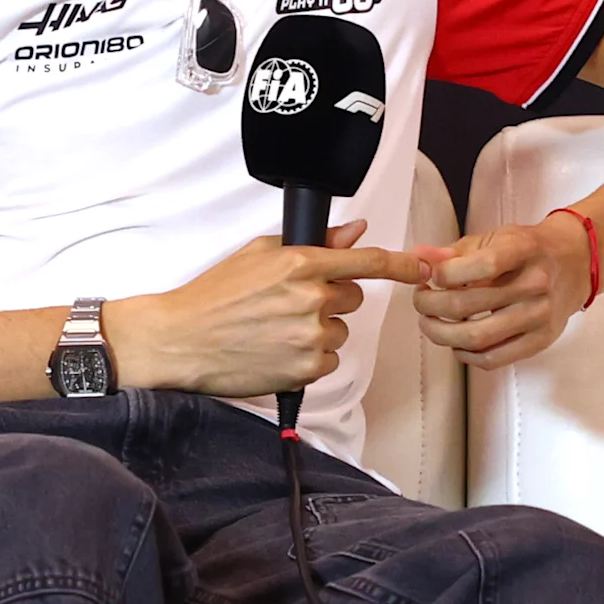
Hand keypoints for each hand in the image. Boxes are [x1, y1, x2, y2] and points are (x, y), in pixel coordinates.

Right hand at [102, 222, 426, 397]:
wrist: (181, 340)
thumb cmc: (213, 295)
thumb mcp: (259, 253)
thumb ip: (314, 243)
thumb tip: (355, 232)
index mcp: (301, 264)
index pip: (369, 262)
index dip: (402, 265)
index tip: (421, 268)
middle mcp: (311, 299)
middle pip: (353, 297)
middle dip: (332, 298)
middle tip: (292, 302)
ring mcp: (310, 337)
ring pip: (341, 332)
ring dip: (319, 330)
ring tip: (277, 329)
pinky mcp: (305, 370)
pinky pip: (328, 361)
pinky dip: (309, 357)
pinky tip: (277, 349)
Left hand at [408, 213, 593, 367]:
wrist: (577, 261)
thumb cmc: (529, 248)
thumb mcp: (496, 237)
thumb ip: (456, 251)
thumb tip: (419, 259)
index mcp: (524, 250)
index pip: (482, 265)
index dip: (447, 274)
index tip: (430, 276)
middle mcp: (536, 284)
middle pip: (470, 305)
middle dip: (431, 305)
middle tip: (421, 301)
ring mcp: (540, 316)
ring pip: (478, 337)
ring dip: (442, 334)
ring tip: (430, 323)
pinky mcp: (540, 340)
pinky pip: (494, 358)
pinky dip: (466, 354)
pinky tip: (456, 342)